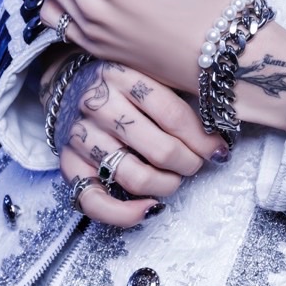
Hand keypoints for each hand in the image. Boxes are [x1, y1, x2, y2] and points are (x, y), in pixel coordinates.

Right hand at [39, 56, 224, 228]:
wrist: (66, 83)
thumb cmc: (121, 82)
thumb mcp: (147, 71)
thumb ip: (175, 92)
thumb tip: (218, 131)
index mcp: (124, 76)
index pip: (173, 115)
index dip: (202, 139)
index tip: (218, 150)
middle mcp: (99, 105)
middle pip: (160, 149)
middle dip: (189, 163)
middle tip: (197, 163)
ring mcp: (81, 136)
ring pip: (135, 176)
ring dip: (166, 185)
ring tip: (175, 179)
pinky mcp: (67, 163)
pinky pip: (94, 201)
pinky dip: (124, 214)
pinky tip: (148, 208)